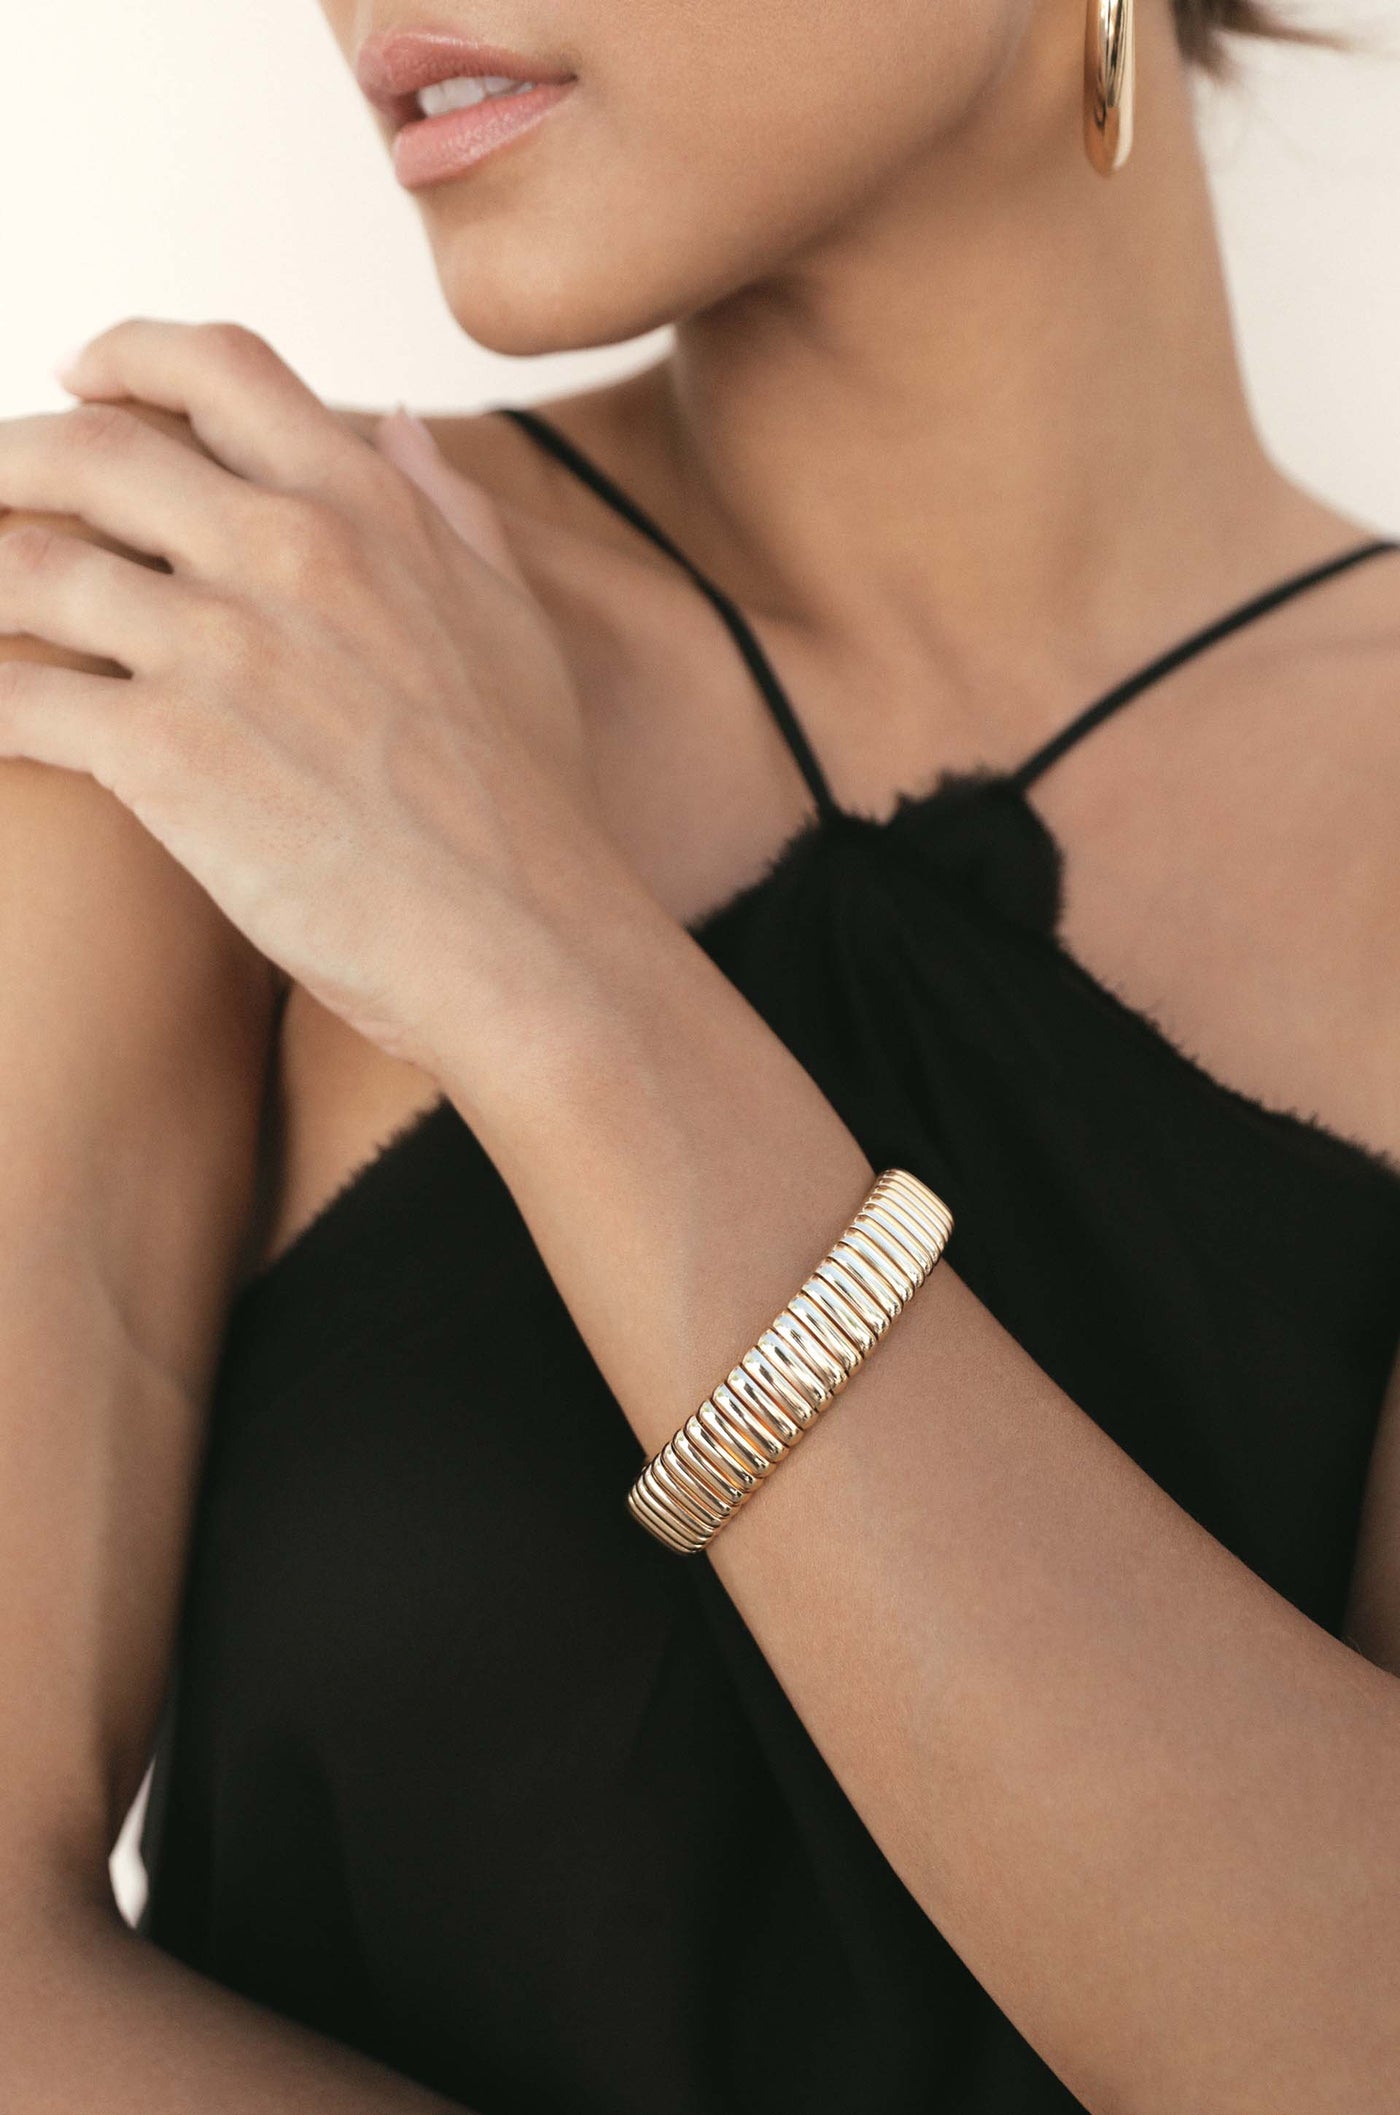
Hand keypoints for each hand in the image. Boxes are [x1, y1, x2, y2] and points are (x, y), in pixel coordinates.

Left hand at [0, 318, 599, 1068]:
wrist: (525, 942)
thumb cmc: (532, 806)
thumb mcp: (514, 625)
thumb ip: (449, 512)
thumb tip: (399, 422)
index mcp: (369, 511)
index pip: (220, 366)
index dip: (129, 352)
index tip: (81, 374)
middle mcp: (289, 553)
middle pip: (91, 448)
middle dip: (9, 459)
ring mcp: (222, 649)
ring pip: (27, 564)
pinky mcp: (166, 753)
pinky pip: (14, 699)